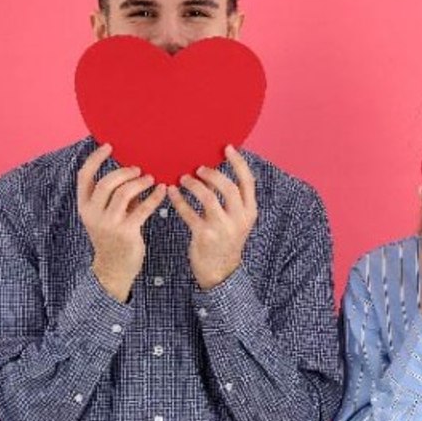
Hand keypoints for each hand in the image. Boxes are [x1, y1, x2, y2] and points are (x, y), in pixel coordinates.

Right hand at [77, 142, 167, 301]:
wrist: (113, 269)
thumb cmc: (112, 237)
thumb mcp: (105, 216)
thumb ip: (114, 196)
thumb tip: (134, 171)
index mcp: (84, 206)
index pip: (84, 176)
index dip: (95, 158)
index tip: (109, 146)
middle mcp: (93, 214)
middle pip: (106, 183)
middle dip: (124, 172)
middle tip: (138, 169)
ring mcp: (109, 224)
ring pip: (123, 194)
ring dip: (139, 183)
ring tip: (151, 179)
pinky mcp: (126, 233)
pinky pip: (142, 209)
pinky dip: (154, 197)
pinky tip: (162, 190)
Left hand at [168, 145, 258, 290]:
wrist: (221, 272)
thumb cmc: (227, 240)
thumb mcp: (239, 220)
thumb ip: (234, 200)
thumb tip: (218, 171)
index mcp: (250, 211)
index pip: (247, 181)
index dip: (238, 162)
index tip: (227, 148)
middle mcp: (238, 219)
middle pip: (226, 187)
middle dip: (211, 174)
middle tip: (198, 168)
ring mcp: (221, 228)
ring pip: (208, 198)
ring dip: (194, 184)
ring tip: (183, 179)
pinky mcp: (203, 236)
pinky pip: (189, 212)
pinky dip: (179, 200)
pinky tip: (172, 192)